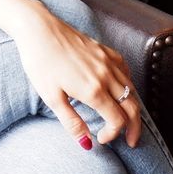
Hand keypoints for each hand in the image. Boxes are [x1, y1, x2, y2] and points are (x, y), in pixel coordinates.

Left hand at [0, 0, 141, 149]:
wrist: (38, 29)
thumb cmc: (40, 63)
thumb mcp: (51, 98)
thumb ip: (72, 123)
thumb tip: (86, 144)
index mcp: (93, 90)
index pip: (117, 120)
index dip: (113, 135)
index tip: (101, 139)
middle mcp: (105, 75)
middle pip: (132, 106)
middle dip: (134, 127)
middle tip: (131, 141)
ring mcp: (106, 60)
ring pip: (131, 88)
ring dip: (132, 107)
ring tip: (128, 119)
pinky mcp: (103, 49)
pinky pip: (124, 68)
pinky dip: (128, 82)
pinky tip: (121, 88)